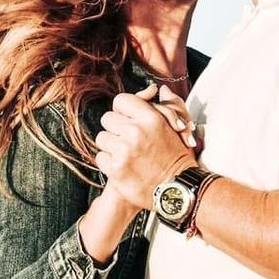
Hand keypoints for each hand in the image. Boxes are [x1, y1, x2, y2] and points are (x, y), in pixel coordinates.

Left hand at [95, 84, 197, 207]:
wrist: (177, 189)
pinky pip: (100, 157)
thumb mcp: (176, 127)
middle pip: (107, 119)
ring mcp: (124, 151)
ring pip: (101, 138)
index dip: (122, 110)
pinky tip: (123, 167)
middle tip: (127, 139)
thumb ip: (165, 105)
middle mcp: (135, 132)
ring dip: (111, 146)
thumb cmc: (177, 156)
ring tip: (126, 154)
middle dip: (115, 129)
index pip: (121, 101)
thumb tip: (157, 89)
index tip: (126, 119)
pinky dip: (109, 163)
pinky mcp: (116, 169)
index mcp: (150, 118)